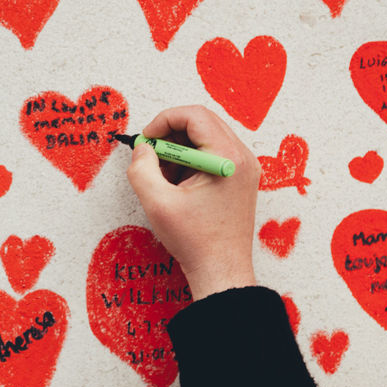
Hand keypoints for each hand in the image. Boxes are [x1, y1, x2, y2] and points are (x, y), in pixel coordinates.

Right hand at [125, 105, 258, 299]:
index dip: (164, 120)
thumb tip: (143, 148)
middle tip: (150, 155)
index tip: (146, 140)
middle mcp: (241, 157)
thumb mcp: (157, 203)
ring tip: (165, 177)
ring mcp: (244, 167)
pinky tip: (179, 185)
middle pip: (202, 122)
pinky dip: (191, 161)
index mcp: (227, 158)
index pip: (194, 115)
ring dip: (180, 149)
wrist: (221, 271)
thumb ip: (142, 168)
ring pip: (206, 137)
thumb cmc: (195, 241)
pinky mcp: (240, 178)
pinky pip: (213, 153)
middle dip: (171, 133)